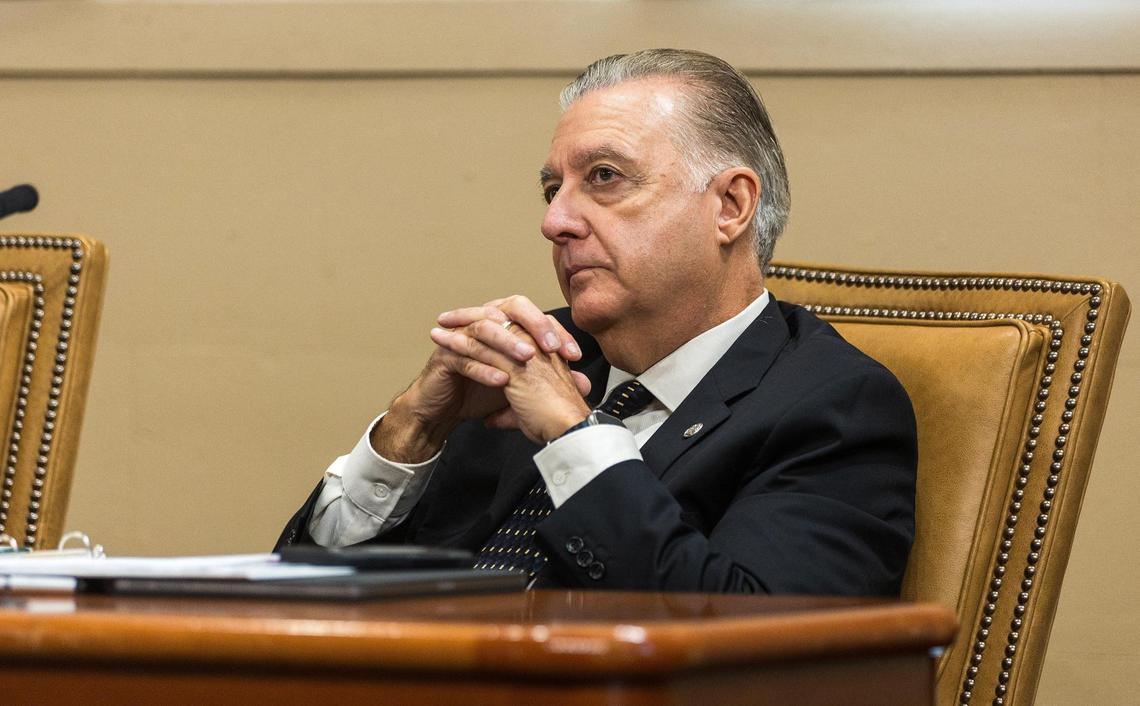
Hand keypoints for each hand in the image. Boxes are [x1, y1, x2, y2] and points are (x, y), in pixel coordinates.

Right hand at [375, 296, 586, 460]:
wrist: (443, 411)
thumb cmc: (479, 392)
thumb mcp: (521, 385)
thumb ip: (550, 379)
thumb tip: (584, 383)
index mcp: (502, 325)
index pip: (533, 316)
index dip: (555, 332)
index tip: (574, 354)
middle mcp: (482, 324)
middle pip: (509, 307)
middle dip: (533, 324)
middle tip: (551, 346)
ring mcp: (460, 337)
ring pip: (485, 329)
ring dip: (508, 342)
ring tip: (527, 358)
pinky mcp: (443, 357)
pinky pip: (464, 357)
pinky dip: (483, 368)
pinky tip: (499, 380)